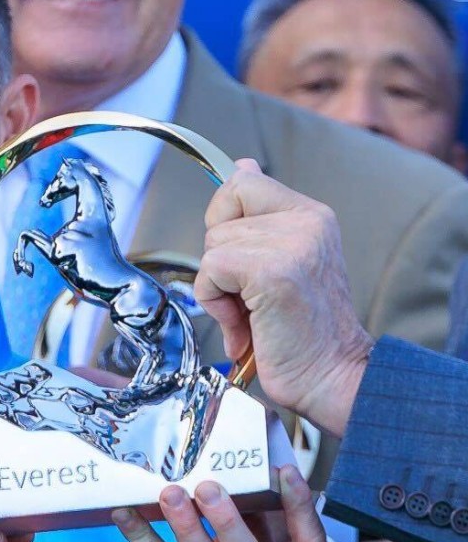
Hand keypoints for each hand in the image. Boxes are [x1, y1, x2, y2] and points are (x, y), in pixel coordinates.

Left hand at [195, 159, 373, 436]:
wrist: (331, 376)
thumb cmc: (300, 329)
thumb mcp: (283, 260)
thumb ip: (259, 216)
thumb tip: (240, 164)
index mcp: (310, 214)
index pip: (241, 181)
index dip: (224, 219)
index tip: (239, 257)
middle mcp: (306, 221)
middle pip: (220, 217)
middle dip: (221, 261)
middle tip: (251, 296)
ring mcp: (291, 244)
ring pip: (212, 246)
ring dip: (219, 288)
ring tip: (253, 313)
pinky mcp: (271, 272)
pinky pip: (210, 270)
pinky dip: (216, 302)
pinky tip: (246, 324)